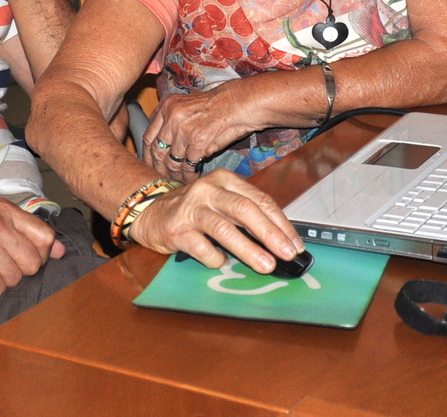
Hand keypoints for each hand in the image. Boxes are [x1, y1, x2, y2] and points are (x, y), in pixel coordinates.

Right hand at [128, 170, 302, 274]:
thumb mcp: (221, 202)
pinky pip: (201, 247)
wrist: (150, 212)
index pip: (260, 200)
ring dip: (249, 249)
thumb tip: (281, 241)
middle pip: (245, 210)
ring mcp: (190, 209)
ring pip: (224, 228)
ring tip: (266, 266)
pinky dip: (215, 258)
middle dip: (270, 234)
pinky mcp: (176, 229)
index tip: (295, 244)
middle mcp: (208, 190)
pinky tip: (221, 263)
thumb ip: (247, 216)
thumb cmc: (194, 210)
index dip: (281, 224)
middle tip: (288, 254)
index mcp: (225, 180)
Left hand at [142, 86, 251, 180]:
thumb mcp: (186, 103)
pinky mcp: (198, 143)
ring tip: (178, 180)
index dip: (147, 155)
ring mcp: (184, 130)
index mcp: (167, 108)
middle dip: (159, 168)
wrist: (238, 104)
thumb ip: (169, 117)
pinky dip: (190, 174)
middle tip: (162, 178)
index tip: (150, 165)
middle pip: (157, 151)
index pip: (148, 137)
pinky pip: (188, 165)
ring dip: (175, 174)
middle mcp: (172, 118)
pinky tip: (192, 177)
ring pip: (172, 161)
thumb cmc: (216, 105)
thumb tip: (158, 137)